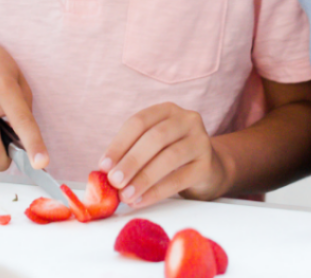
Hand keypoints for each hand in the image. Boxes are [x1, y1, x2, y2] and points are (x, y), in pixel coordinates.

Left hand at [98, 102, 230, 208]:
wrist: (206, 167)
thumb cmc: (170, 155)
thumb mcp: (152, 146)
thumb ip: (131, 153)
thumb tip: (104, 173)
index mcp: (167, 110)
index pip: (139, 121)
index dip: (119, 143)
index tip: (103, 165)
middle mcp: (187, 120)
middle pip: (155, 137)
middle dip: (132, 160)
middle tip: (114, 181)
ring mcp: (200, 140)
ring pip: (169, 157)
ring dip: (143, 178)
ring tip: (125, 195)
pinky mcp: (206, 164)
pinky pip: (179, 178)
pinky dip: (157, 192)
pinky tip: (141, 200)